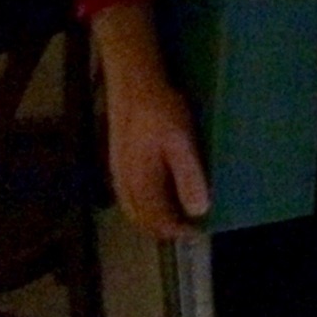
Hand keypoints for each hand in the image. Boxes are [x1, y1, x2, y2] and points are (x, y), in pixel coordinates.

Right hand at [105, 75, 210, 238]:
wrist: (133, 84)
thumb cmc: (161, 111)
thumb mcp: (181, 142)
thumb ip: (189, 177)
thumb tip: (199, 210)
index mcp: (141, 183)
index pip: (158, 220)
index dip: (177, 230)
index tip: (197, 232)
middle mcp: (124, 183)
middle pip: (142, 218)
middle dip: (163, 228)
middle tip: (187, 228)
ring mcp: (117, 172)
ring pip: (132, 208)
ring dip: (151, 218)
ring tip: (174, 217)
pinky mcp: (117, 161)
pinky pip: (127, 194)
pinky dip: (141, 204)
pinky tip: (153, 195)